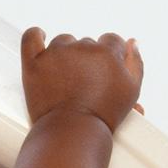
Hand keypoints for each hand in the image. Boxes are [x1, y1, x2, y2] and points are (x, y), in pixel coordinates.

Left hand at [20, 28, 143, 131]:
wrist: (74, 132)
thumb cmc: (104, 115)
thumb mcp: (131, 91)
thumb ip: (136, 63)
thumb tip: (131, 42)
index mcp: (108, 53)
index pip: (112, 40)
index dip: (110, 55)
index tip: (104, 70)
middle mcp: (83, 48)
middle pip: (88, 43)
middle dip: (88, 59)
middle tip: (86, 82)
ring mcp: (57, 54)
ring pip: (64, 41)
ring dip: (66, 53)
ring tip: (66, 78)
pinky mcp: (34, 62)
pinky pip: (31, 37)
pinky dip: (36, 35)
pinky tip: (40, 37)